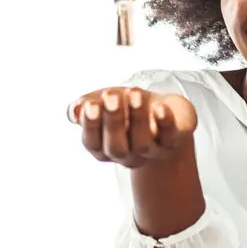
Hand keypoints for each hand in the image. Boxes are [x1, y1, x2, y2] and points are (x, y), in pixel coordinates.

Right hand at [69, 87, 196, 168]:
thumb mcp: (104, 102)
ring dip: (137, 118)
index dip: (91, 125)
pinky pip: (168, 137)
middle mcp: (126, 154)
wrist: (162, 107)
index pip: (92, 142)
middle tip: (112, 96)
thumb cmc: (127, 106)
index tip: (91, 105)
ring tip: (135, 93)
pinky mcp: (172, 142)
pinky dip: (164, 123)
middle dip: (113, 122)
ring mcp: (150, 151)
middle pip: (116, 148)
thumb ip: (86, 105)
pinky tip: (160, 107)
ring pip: (142, 144)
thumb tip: (74, 110)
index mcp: (103, 146)